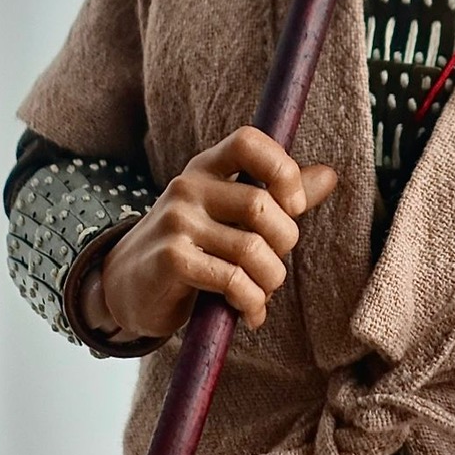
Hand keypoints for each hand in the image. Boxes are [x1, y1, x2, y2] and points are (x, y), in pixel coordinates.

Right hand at [88, 126, 336, 341]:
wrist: (126, 287)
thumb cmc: (192, 247)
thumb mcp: (228, 214)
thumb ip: (277, 196)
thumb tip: (329, 175)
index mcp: (207, 168)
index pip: (249, 142)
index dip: (282, 170)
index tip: (292, 207)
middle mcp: (188, 187)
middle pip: (262, 206)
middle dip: (283, 245)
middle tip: (273, 267)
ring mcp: (177, 222)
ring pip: (252, 248)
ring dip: (270, 281)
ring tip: (261, 294)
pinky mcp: (171, 259)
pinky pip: (232, 279)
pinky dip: (251, 302)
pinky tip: (249, 312)